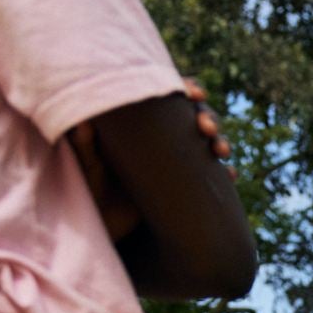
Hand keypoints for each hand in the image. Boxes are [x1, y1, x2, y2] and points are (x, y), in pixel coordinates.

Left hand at [71, 76, 232, 241]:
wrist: (106, 224)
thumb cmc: (92, 188)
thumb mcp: (88, 166)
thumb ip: (85, 145)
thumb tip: (83, 124)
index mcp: (144, 121)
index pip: (169, 95)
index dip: (187, 89)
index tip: (194, 95)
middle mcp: (165, 136)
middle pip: (195, 115)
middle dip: (208, 116)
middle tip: (207, 128)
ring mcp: (179, 160)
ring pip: (209, 141)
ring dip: (220, 140)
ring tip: (221, 152)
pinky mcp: (188, 184)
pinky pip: (214, 175)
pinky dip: (225, 174)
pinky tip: (230, 176)